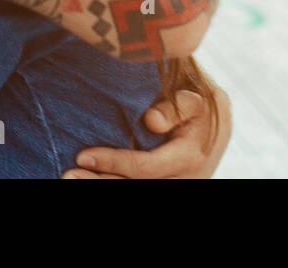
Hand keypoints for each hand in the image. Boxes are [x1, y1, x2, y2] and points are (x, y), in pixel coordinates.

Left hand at [62, 83, 231, 178]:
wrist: (220, 127)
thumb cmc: (202, 104)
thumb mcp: (198, 98)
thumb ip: (178, 106)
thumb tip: (151, 120)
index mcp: (190, 157)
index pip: (146, 167)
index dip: (114, 163)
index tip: (83, 156)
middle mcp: (183, 180)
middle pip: (136, 186)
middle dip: (100, 183)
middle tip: (67, 176)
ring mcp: (175, 186)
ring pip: (136, 190)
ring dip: (102, 186)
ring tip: (70, 179)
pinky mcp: (166, 185)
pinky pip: (139, 186)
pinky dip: (115, 182)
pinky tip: (91, 179)